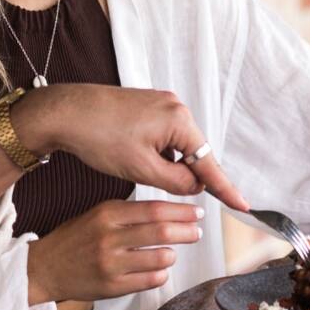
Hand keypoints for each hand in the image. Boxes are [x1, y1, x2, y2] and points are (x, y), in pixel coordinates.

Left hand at [15, 85, 249, 211]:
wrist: (66, 111)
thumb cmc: (100, 137)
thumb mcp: (142, 169)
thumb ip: (176, 182)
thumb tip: (195, 186)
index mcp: (179, 121)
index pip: (209, 163)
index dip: (225, 189)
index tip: (243, 206)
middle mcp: (176, 107)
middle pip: (193, 152)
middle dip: (184, 175)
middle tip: (164, 189)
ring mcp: (161, 104)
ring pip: (176, 146)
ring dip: (166, 164)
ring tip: (136, 168)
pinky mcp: (147, 106)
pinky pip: (163, 136)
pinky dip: (157, 153)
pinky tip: (136, 158)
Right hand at [26, 200, 202, 304]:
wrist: (44, 268)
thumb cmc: (74, 239)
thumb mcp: (97, 215)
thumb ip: (129, 213)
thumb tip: (168, 212)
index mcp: (107, 214)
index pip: (154, 209)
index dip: (181, 211)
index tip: (196, 213)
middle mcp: (109, 237)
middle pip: (162, 232)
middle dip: (186, 232)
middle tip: (196, 232)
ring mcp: (111, 264)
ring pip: (160, 259)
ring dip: (172, 255)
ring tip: (170, 253)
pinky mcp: (112, 287)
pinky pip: (150, 281)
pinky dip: (161, 274)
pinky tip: (156, 270)